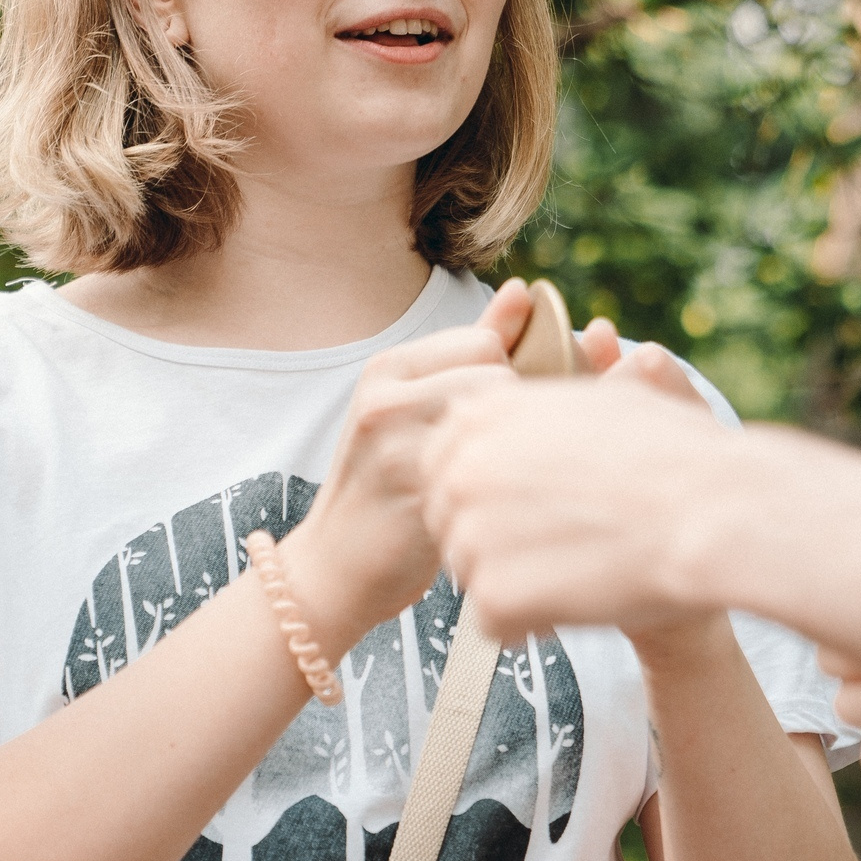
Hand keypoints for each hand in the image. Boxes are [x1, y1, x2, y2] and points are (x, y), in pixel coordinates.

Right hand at [275, 279, 533, 652]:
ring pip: (499, 418)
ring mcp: (394, 441)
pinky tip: (494, 510)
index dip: (519, 377)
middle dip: (521, 411)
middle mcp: (385, 394)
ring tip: (501, 481)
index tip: (520, 418)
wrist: (334, 570)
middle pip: (499, 374)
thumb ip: (474, 350)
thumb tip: (526, 290)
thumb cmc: (390, 489)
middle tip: (516, 455)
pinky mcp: (412, 490)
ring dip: (514, 449)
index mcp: (390, 367)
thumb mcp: (418, 407)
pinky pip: (489, 468)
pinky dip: (506, 487)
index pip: (488, 342)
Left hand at [424, 351, 730, 640]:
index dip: (488, 491)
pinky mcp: (493, 593)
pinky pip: (491, 621)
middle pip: (449, 519)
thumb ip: (568, 392)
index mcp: (482, 415)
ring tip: (575, 570)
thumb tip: (590, 340)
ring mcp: (472, 531)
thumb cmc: (675, 455)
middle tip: (556, 543)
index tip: (528, 504)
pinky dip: (527, 623)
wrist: (714, 513)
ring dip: (511, 580)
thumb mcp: (614, 396)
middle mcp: (463, 468)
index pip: (446, 463)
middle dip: (491, 537)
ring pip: (468, 572)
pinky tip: (574, 603)